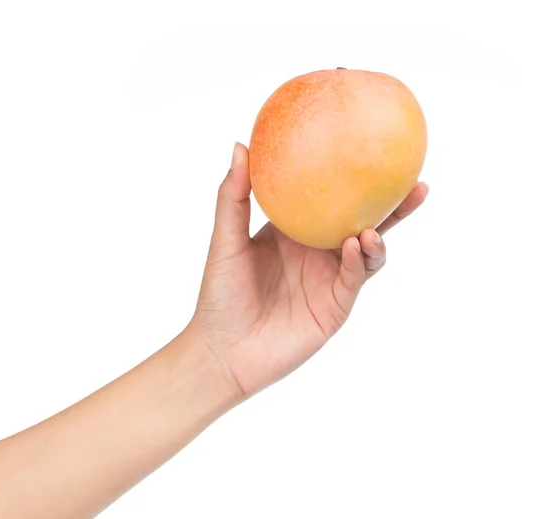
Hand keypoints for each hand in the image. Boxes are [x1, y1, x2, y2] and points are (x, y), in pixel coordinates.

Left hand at [188, 143, 427, 397]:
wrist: (222, 351)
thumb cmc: (220, 295)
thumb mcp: (226, 240)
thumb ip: (233, 196)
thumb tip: (241, 145)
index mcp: (294, 231)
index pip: (330, 199)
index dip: (352, 179)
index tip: (372, 150)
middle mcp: (316, 251)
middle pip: (361, 220)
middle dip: (390, 204)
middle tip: (414, 179)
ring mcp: (329, 278)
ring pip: (366, 250)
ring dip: (381, 233)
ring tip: (387, 215)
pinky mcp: (335, 305)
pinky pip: (354, 277)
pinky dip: (360, 259)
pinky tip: (358, 243)